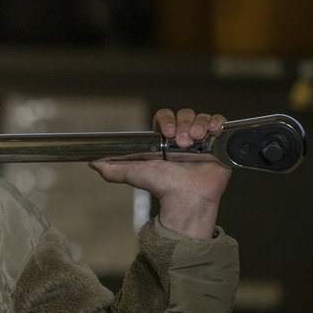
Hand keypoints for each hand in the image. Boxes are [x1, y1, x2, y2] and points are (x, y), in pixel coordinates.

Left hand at [90, 108, 231, 238]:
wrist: (186, 199)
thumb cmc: (162, 187)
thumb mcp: (133, 174)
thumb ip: (112, 169)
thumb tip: (93, 162)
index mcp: (163, 141)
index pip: (164, 116)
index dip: (166, 120)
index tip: (167, 132)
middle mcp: (181, 138)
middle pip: (184, 114)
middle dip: (183, 124)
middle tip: (182, 142)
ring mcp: (200, 140)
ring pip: (201, 117)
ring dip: (199, 125)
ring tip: (196, 142)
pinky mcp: (217, 144)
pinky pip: (219, 123)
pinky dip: (216, 123)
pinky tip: (212, 134)